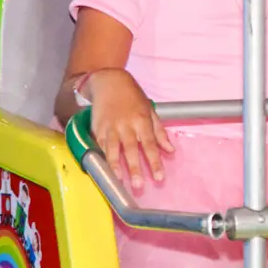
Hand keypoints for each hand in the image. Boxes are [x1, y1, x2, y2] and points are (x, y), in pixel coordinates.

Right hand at [88, 68, 173, 192]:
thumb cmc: (132, 97)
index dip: (155, 162)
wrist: (109, 82)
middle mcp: (126, 125)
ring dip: (115, 165)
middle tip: (139, 185)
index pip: (150, 145)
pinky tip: (105, 169)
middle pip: (131, 149)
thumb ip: (160, 132)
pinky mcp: (97, 128)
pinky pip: (100, 145)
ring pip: (112, 149)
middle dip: (135, 168)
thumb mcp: (150, 110)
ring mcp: (110, 127)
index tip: (159, 177)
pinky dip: (102, 157)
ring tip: (118, 180)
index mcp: (142, 121)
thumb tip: (170, 150)